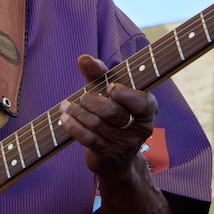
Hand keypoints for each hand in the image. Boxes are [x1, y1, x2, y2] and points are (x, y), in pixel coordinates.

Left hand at [59, 54, 157, 179]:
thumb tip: (83, 58)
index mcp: (148, 109)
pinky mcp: (110, 155)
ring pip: (97, 125)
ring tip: (66, 106)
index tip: (109, 87)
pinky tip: (65, 119)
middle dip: (91, 101)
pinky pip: (89, 139)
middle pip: (113, 112)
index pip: (142, 102)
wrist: (116, 155)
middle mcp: (142, 128)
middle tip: (81, 97)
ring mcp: (127, 144)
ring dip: (77, 113)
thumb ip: (98, 72)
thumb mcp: (107, 90)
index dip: (124, 94)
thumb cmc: (112, 112)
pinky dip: (74, 126)